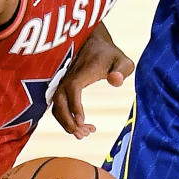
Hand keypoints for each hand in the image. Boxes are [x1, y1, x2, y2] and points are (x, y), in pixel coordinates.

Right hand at [52, 23, 135, 138]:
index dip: (75, 105)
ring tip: (85, 134)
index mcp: (81, 71)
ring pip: (56, 106)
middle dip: (68, 121)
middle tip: (84, 135)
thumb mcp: (122, 60)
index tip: (82, 121)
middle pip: (59, 102)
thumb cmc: (110, 55)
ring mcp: (63, 84)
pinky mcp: (62, 89)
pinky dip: (66, 118)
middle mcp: (68, 78)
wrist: (93, 43)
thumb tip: (115, 81)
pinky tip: (83, 125)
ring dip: (66, 123)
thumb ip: (122, 70)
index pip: (73, 88)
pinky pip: (58, 106)